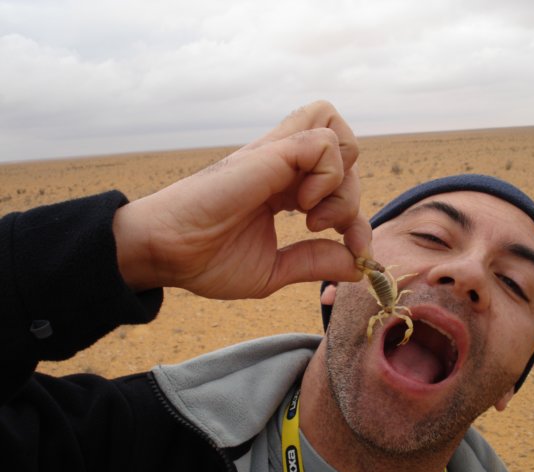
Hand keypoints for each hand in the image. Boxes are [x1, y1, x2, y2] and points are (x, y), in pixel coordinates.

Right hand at [113, 101, 371, 298]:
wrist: (166, 252)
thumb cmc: (207, 260)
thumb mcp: (274, 269)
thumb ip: (315, 263)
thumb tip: (358, 268)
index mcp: (283, 188)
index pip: (339, 184)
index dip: (357, 220)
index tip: (356, 253)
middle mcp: (282, 166)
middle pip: (345, 152)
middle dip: (352, 200)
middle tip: (325, 231)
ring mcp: (275, 157)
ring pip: (334, 129)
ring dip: (341, 177)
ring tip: (313, 213)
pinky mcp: (268, 154)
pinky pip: (322, 140)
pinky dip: (328, 174)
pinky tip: (302, 206)